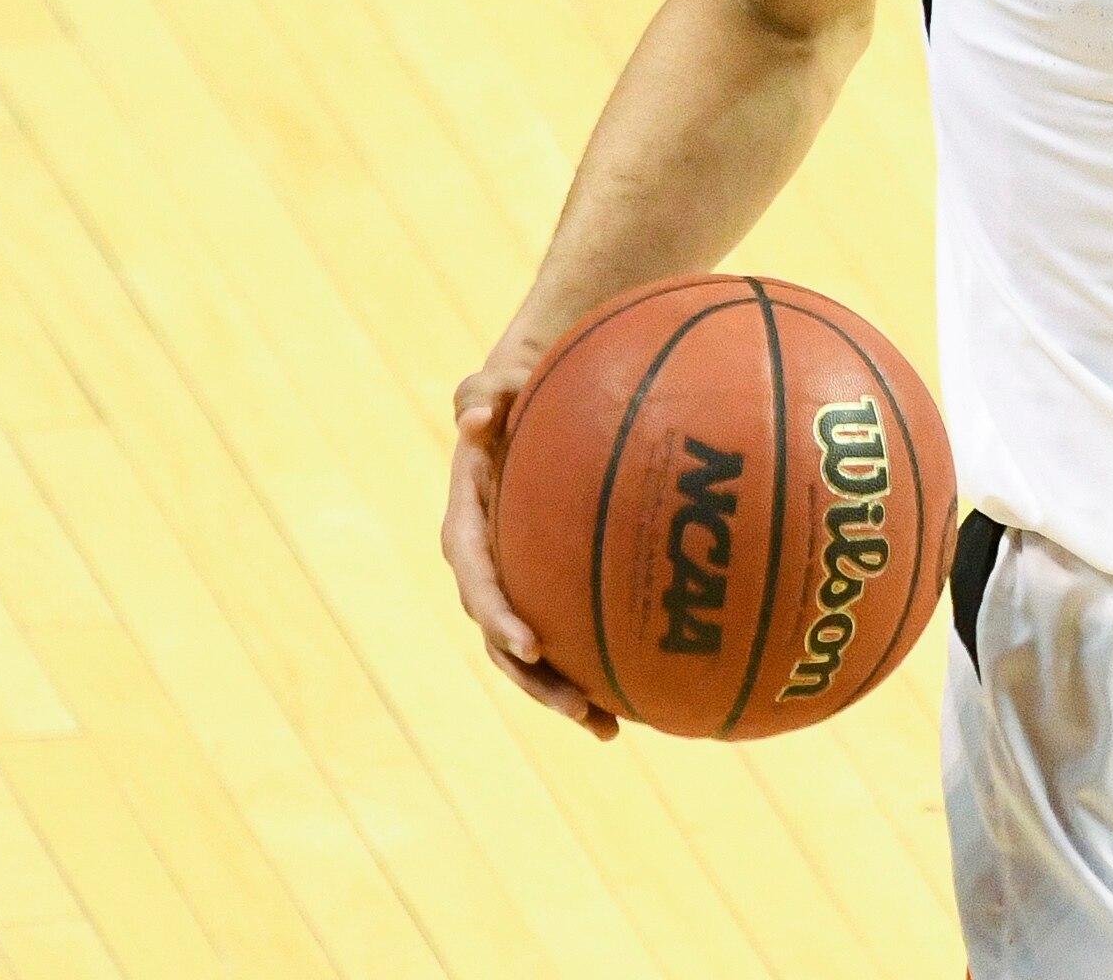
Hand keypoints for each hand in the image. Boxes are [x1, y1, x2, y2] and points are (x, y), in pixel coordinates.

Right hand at [444, 352, 620, 739]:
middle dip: (537, 682)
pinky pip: (570, 634)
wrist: (529, 398)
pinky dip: (597, 666)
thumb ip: (483, 393)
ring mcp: (519, 580)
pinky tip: (644, 698)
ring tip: (609, 730)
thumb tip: (475, 417)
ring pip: (534, 654)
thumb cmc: (519, 387)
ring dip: (563, 695)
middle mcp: (489, 564)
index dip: (499, 616)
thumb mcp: (499, 382)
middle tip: (580, 709)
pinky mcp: (549, 585)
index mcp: (468, 525)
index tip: (529, 644)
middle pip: (503, 637)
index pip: (477, 578)